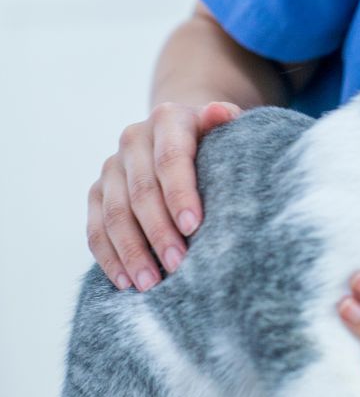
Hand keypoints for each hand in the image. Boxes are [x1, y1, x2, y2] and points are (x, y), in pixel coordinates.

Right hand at [87, 101, 242, 290]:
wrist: (181, 133)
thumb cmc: (215, 140)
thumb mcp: (226, 128)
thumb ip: (226, 122)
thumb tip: (220, 113)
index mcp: (168, 120)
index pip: (170, 159)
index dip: (180, 193)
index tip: (194, 226)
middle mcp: (133, 140)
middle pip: (141, 192)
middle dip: (159, 232)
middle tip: (178, 264)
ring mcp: (111, 166)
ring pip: (114, 214)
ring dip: (131, 251)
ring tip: (150, 283)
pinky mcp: (96, 191)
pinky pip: (95, 228)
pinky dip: (109, 257)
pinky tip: (126, 280)